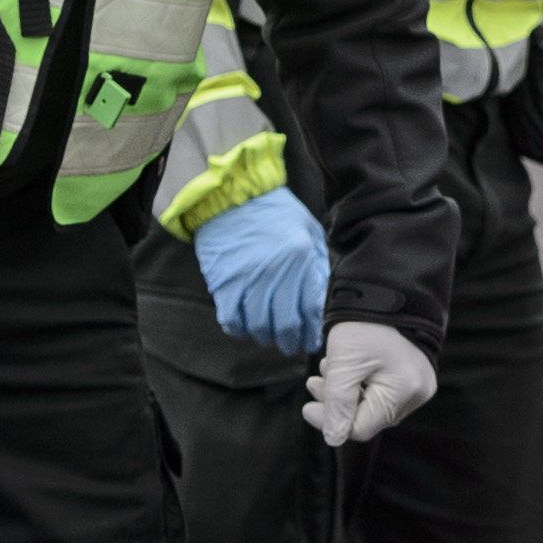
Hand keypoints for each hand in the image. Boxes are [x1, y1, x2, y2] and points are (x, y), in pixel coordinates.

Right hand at [192, 188, 328, 354]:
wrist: (233, 195)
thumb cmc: (276, 212)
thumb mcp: (308, 230)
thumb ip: (317, 264)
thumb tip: (319, 300)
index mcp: (301, 258)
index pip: (310, 309)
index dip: (311, 332)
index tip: (311, 341)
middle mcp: (275, 273)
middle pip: (284, 324)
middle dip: (290, 342)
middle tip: (291, 347)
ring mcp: (247, 279)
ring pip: (257, 326)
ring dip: (265, 338)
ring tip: (269, 338)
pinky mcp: (223, 283)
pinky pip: (231, 319)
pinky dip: (239, 330)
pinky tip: (245, 328)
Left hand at [304, 321, 435, 444]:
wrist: (390, 287)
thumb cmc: (367, 323)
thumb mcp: (344, 363)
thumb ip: (338, 404)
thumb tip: (334, 439)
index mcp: (404, 391)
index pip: (361, 428)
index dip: (330, 421)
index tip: (308, 407)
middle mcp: (418, 393)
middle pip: (368, 417)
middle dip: (337, 403)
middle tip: (314, 383)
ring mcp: (420, 384)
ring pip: (374, 405)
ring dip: (346, 392)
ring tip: (329, 368)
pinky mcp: (416, 375)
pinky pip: (384, 391)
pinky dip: (362, 384)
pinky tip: (349, 367)